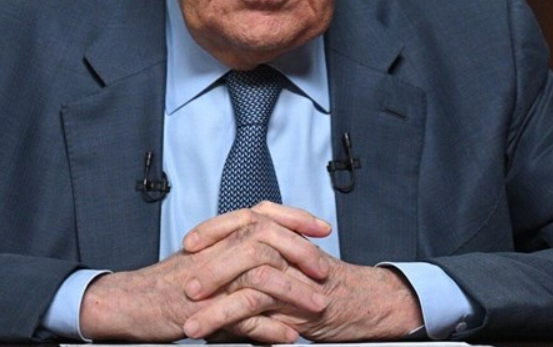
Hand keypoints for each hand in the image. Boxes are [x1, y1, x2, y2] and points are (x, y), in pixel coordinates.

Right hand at [79, 202, 332, 342]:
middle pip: (265, 238)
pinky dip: (268, 329)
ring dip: (293, 293)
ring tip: (318, 306)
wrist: (130, 301)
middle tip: (324, 269)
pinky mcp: (203, 310)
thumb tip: (271, 251)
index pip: (262, 214)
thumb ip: (235, 251)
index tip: (322, 227)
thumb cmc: (168, 282)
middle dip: (300, 252)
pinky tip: (289, 336)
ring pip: (259, 277)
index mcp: (218, 235)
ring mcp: (209, 280)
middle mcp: (215, 250)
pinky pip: (242, 317)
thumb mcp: (206, 258)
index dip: (295, 218)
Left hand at [182, 203, 423, 341]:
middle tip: (186, 285)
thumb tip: (220, 288)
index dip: (214, 228)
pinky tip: (212, 333)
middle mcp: (287, 247)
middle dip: (210, 263)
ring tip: (190, 321)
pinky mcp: (296, 299)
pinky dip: (231, 318)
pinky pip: (257, 304)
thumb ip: (259, 270)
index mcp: (283, 235)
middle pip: (244, 240)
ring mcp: (292, 271)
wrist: (366, 302)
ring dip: (214, 301)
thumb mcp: (290, 270)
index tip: (189, 243)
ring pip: (248, 273)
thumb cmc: (327, 288)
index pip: (243, 219)